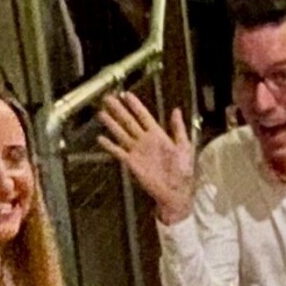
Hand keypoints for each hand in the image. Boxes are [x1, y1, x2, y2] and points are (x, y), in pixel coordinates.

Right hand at [99, 91, 196, 224]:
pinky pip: (118, 152)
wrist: (175, 191)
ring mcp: (137, 151)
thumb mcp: (184, 146)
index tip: (126, 95)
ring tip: (101, 113)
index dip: (135, 105)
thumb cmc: (183, 171)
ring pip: (121, 133)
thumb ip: (178, 128)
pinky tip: (101, 139)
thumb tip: (176, 110)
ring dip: (111, 124)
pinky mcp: (132, 163)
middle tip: (108, 98)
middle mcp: (145, 141)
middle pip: (128, 121)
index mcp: (158, 135)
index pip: (143, 116)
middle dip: (118, 110)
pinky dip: (110, 146)